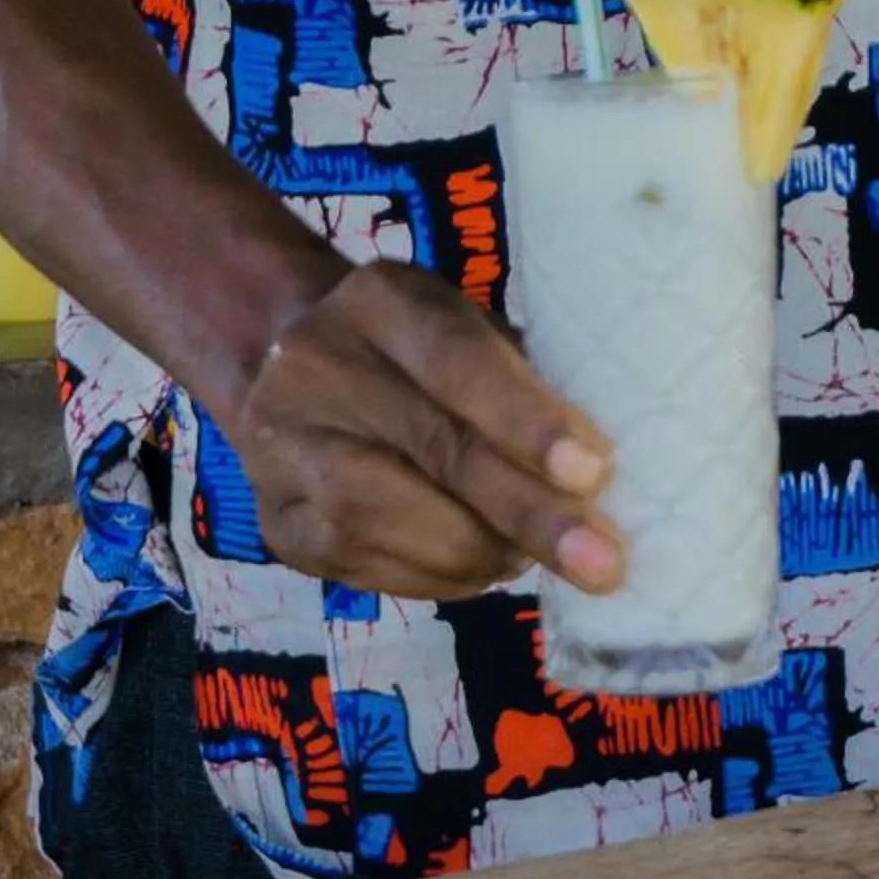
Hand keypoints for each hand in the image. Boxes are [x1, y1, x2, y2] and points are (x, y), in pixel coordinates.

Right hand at [227, 258, 624, 602]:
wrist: (289, 369)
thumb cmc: (416, 350)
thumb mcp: (467, 330)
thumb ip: (520, 383)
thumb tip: (594, 475)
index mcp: (380, 301)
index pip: (454, 358)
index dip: (524, 419)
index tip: (592, 473)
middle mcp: (316, 366)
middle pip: (430, 448)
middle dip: (525, 511)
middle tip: (599, 561)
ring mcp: (283, 449)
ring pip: (390, 521)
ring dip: (483, 552)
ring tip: (535, 556)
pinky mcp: (278, 525)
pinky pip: (366, 570)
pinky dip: (441, 578)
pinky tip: (481, 565)